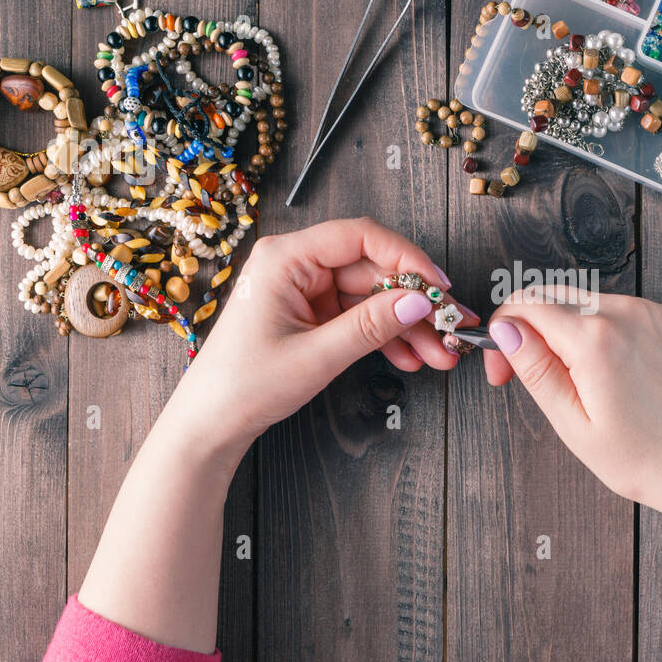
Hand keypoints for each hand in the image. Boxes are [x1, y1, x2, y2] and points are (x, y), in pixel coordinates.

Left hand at [174, 216, 476, 445]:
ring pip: (372, 296)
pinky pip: (359, 316)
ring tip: (439, 353)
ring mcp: (304, 290)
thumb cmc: (244, 386)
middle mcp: (295, 265)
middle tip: (451, 326)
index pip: (360, 237)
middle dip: (415, 302)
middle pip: (372, 269)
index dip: (407, 258)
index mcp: (285, 258)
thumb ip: (370, 326)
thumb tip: (419, 302)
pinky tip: (410, 358)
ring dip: (407, 325)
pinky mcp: (311, 314)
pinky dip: (386, 337)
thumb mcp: (316, 356)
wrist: (210, 424)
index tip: (438, 286)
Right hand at [482, 286, 661, 523]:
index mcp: (597, 339)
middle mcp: (624, 313)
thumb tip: (505, 329)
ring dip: (556, 328)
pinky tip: (595, 371)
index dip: (502, 334)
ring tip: (563, 380)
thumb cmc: (644, 458)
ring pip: (578, 300)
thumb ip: (535, 369)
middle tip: (518, 374)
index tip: (502, 371)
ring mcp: (647, 312)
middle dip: (524, 328)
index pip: (525, 306)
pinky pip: (610, 308)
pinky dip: (590, 329)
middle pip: (549, 295)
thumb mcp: (574, 424)